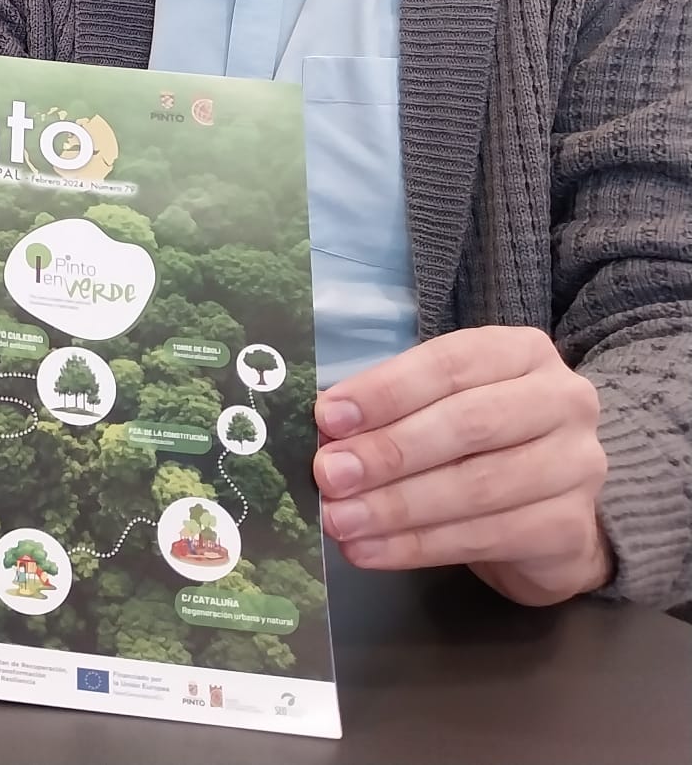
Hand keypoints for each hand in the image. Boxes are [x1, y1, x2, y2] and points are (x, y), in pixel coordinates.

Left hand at [313, 326, 610, 604]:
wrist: (547, 515)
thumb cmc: (479, 445)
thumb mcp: (437, 408)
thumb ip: (390, 413)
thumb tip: (326, 433)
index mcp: (521, 353)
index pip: (448, 365)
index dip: (385, 391)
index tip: (328, 417)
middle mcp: (562, 401)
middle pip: (467, 425)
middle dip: (388, 451)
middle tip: (329, 475)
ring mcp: (578, 466)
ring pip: (476, 486)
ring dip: (396, 507)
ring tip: (340, 519)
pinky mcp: (572, 528)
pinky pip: (485, 537)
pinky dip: (418, 545)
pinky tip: (371, 550)